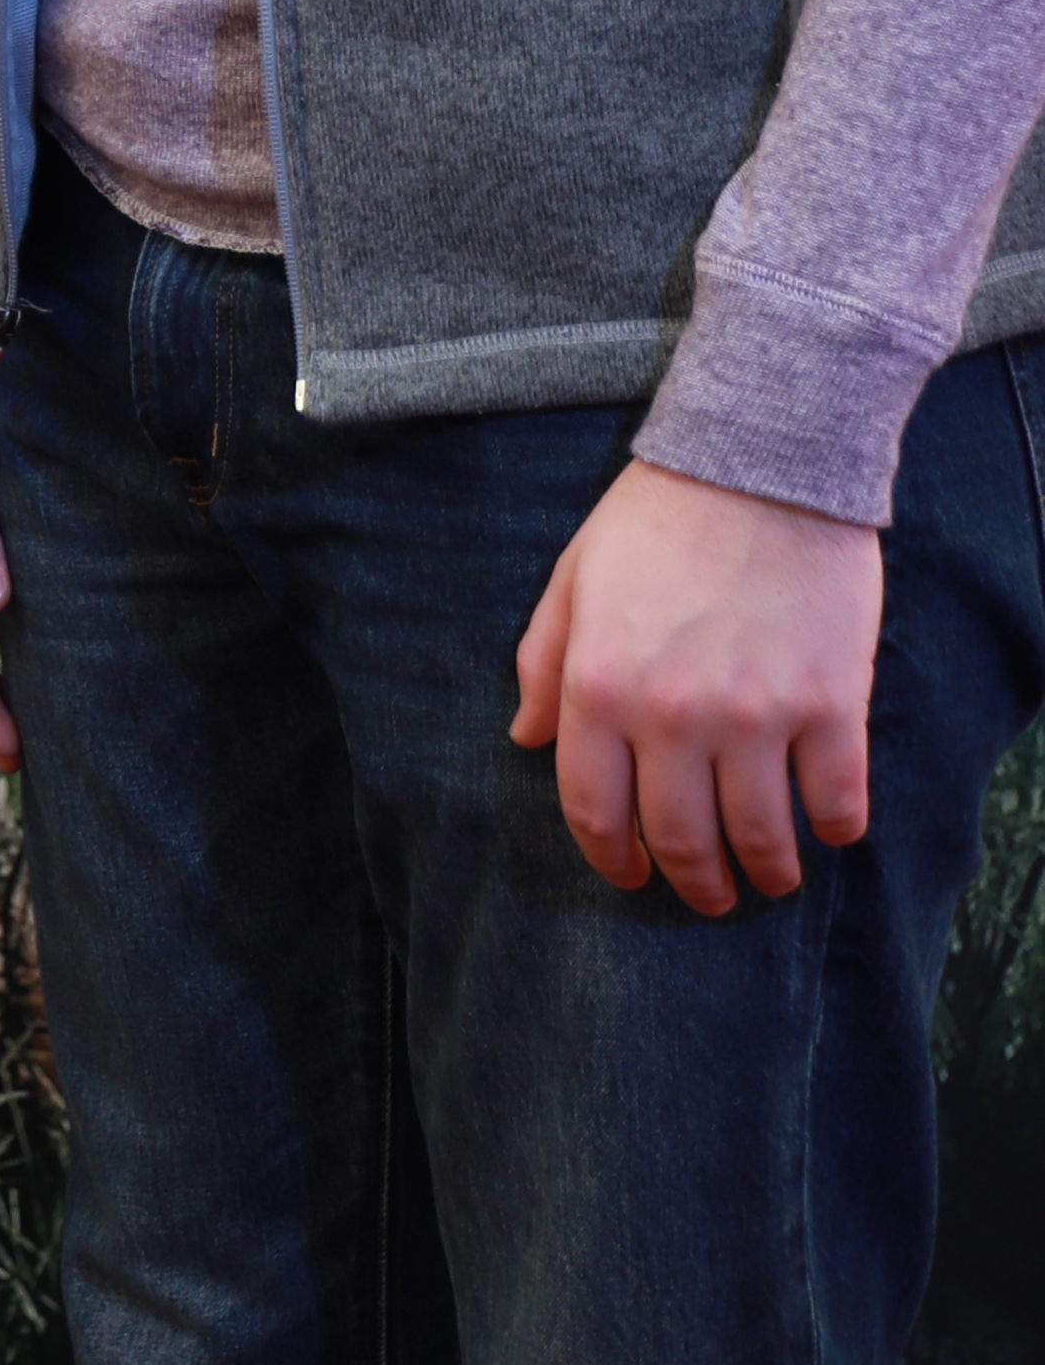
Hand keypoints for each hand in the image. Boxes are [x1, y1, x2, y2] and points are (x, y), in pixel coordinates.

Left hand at [511, 457, 882, 911]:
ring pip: (761, 834)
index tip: (631, 875)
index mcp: (598, 686)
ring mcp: (756, 714)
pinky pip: (838, 798)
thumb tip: (526, 739)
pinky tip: (829, 831)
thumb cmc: (656, 520)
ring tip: (773, 881)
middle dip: (693, 884)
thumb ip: (542, 664)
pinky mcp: (832, 704)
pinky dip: (836, 828)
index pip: (594, 806)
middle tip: (710, 897)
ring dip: (768, 873)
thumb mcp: (573, 581)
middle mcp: (672, 713)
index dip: (612, 857)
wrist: (760, 466)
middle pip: (681, 837)